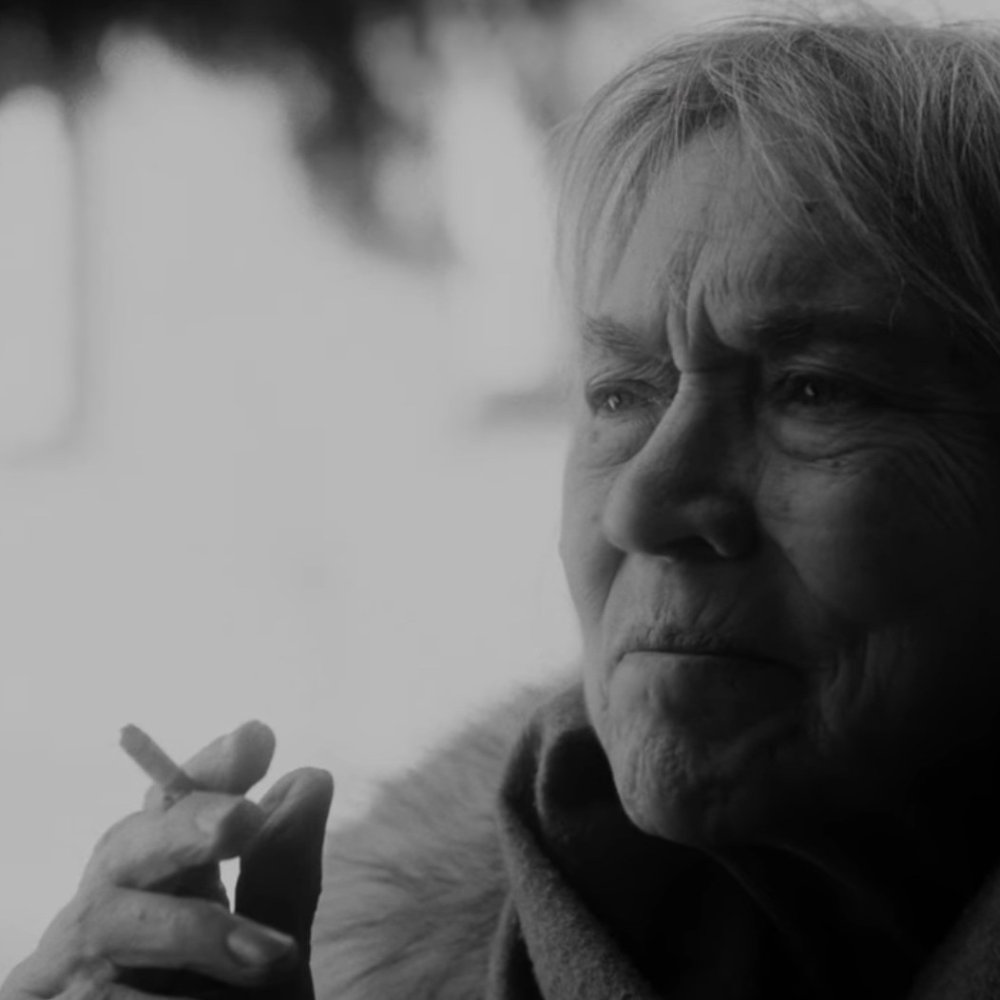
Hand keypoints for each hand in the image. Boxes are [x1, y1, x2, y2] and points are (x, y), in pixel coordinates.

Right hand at [0, 721, 333, 999]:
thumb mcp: (272, 962)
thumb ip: (284, 881)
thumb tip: (309, 777)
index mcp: (166, 889)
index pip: (174, 810)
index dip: (207, 769)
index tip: (258, 738)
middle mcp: (113, 916)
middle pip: (126, 844)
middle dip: (185, 824)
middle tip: (245, 818)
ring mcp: (70, 972)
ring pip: (106, 917)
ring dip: (194, 932)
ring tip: (272, 962)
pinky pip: (94, 995)